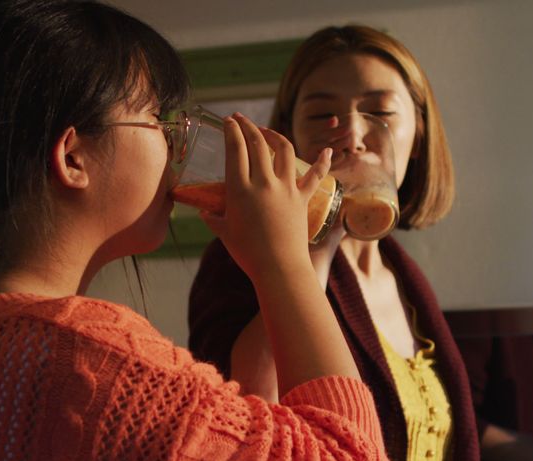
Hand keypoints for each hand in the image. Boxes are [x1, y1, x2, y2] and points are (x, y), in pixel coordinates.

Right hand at [200, 114, 332, 284]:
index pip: (236, 149)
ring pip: (284, 150)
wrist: (279, 268)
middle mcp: (264, 183)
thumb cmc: (248, 253)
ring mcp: (286, 189)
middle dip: (248, 126)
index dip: (231, 131)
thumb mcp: (225, 233)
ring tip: (267, 132)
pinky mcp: (302, 198)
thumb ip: (214, 219)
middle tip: (241, 119)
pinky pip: (315, 176)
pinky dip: (322, 162)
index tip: (228, 121)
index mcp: (240, 190)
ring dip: (274, 136)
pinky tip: (327, 151)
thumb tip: (205, 213)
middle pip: (257, 143)